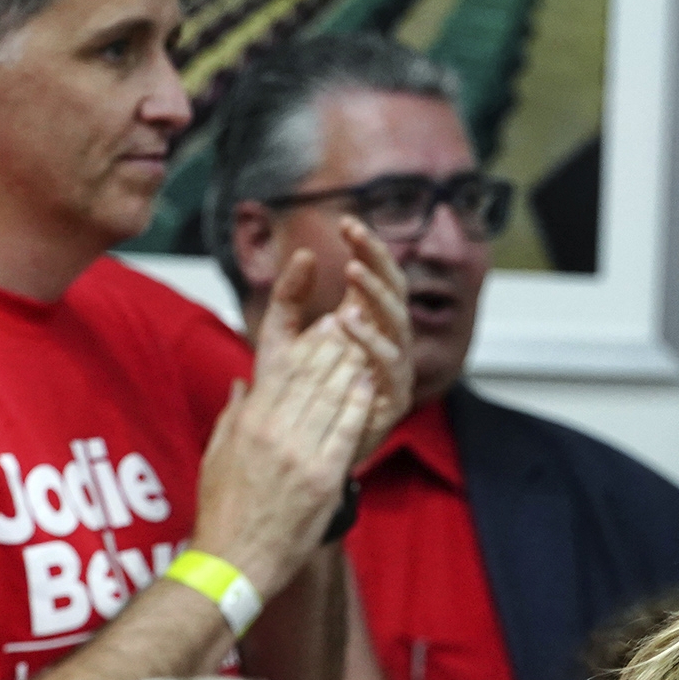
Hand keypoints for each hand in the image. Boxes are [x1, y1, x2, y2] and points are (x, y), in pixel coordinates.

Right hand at [192, 279, 380, 597]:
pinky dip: (359, 403)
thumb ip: (232, 415)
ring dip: (351, 364)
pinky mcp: (322, 478)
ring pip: (331, 396)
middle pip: (311, 375)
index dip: (307, 343)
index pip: (282, 369)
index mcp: (247, 423)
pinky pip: (346, 430)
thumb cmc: (222, 513)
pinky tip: (370, 383)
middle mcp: (273, 432)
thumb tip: (241, 383)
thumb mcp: (216, 456)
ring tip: (366, 342)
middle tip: (352, 320)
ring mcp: (299, 454)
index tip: (324, 324)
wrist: (234, 563)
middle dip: (334, 344)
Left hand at [282, 217, 413, 452]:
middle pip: (393, 289)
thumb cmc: (296, 401)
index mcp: (367, 324)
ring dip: (375, 294)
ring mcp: (394, 370)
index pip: (374, 275)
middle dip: (376, 259)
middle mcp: (386, 342)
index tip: (346, 220)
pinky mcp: (393, 399)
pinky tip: (351, 323)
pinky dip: (373, 343)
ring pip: (397, 322)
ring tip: (353, 271)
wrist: (300, 458)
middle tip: (356, 234)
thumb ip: (289, 300)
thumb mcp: (281, 342)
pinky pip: (391, 365)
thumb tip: (304, 255)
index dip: (366, 248)